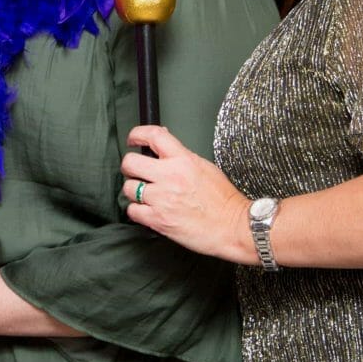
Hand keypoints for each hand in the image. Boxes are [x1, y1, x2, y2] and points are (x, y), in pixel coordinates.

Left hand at [121, 125, 256, 266]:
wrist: (234, 227)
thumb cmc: (224, 200)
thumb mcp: (205, 167)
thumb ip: (182, 155)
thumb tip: (163, 144)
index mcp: (183, 160)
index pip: (153, 136)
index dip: (137, 135)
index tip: (133, 139)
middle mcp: (170, 176)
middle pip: (130, 162)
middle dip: (130, 167)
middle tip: (136, 172)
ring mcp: (162, 198)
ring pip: (128, 188)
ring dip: (133, 191)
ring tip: (145, 195)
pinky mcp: (159, 219)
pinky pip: (132, 211)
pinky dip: (136, 211)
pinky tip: (147, 210)